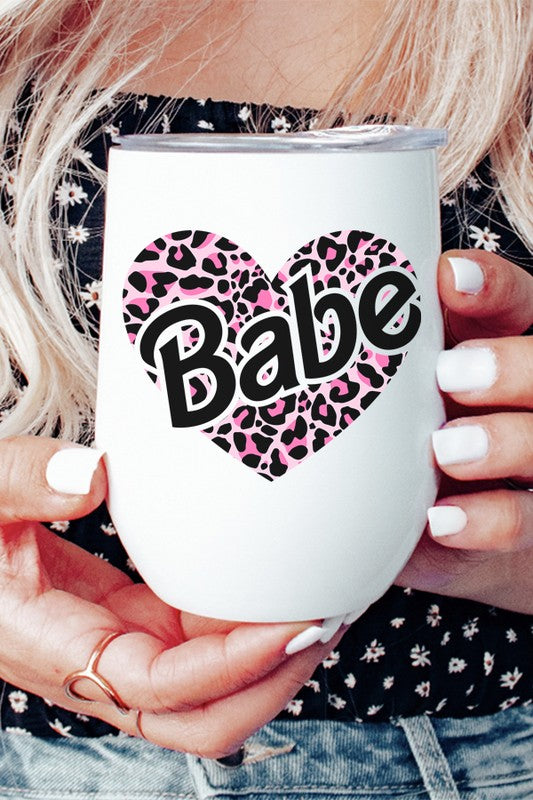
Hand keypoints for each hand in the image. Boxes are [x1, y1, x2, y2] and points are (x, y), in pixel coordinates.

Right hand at [0, 436, 341, 755]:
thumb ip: (25, 482)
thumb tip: (95, 476)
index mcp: (61, 652)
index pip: (162, 688)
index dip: (233, 666)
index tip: (294, 622)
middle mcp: (102, 669)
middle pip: (206, 715)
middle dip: (275, 680)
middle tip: (329, 618)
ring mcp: (127, 650)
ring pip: (214, 686)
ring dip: (272, 658)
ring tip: (322, 602)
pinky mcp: (141, 625)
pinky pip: (205, 643)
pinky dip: (247, 628)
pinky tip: (274, 587)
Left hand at [395, 249, 532, 612]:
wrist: (428, 525)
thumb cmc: (406, 439)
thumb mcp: (393, 390)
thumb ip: (383, 353)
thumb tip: (308, 309)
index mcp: (497, 348)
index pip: (515, 301)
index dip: (491, 287)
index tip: (447, 279)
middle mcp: (524, 399)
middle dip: (507, 366)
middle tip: (449, 375)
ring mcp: (531, 460)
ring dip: (501, 441)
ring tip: (445, 449)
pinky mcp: (526, 521)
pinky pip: (525, 521)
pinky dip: (488, 519)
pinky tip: (441, 517)